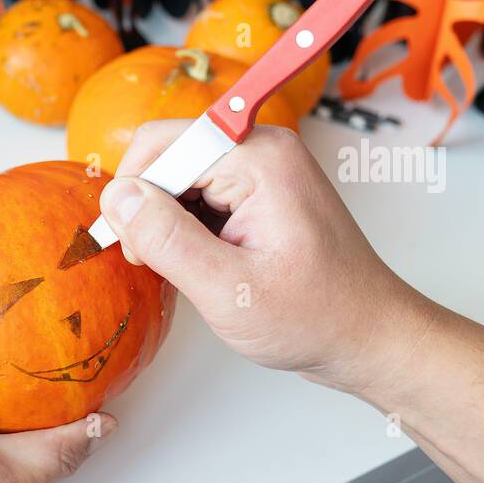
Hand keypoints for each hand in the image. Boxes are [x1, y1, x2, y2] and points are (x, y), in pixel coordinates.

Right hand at [98, 122, 435, 395]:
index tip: (138, 250)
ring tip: (189, 272)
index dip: (134, 196)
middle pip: (166, 157)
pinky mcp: (258, 192)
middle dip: (148, 210)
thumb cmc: (314, 318)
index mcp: (259, 158)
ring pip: (177, 179)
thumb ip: (167, 239)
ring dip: (165, 224)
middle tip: (159, 266)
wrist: (367, 337)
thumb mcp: (229, 290)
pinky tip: (199, 265)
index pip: (160, 145)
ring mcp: (261, 170)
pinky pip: (198, 195)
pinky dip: (184, 230)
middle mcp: (261, 149)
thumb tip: (116, 198)